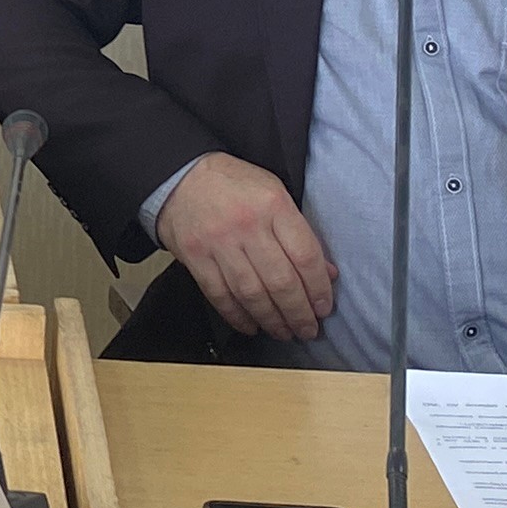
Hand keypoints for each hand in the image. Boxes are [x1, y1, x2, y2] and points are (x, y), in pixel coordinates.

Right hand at [158, 152, 337, 340]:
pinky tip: (252, 326)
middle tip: (308, 329)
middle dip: (299, 313)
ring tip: (284, 332)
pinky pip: (220, 295)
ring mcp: (219, 243)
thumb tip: (326, 273)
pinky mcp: (195, 257)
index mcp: (273, 205)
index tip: (323, 307)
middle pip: (281, 282)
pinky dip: (238, 316)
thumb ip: (300, 233)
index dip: (318, 289)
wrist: (180, 176)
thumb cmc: (232, 184)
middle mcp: (247, 225)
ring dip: (272, 320)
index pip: (305, 256)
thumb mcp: (275, 193)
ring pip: (252, 294)